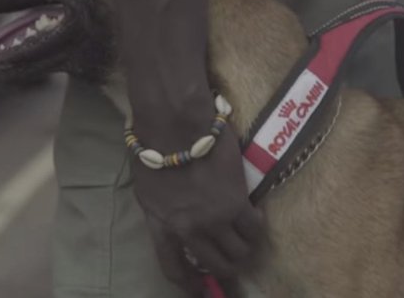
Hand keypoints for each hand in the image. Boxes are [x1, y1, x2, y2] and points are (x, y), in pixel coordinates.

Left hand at [131, 126, 264, 292]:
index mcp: (162, 226)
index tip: (202, 291)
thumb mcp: (147, 190)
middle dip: (227, 271)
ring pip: (239, 251)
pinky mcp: (237, 203)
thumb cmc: (153, 147)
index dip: (191, 285)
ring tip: (246, 239)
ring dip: (244, 248)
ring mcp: (215, 219)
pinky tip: (255, 219)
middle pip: (215, 264)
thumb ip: (162, 214)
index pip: (175, 269)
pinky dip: (256, 227)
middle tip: (235, 265)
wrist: (175, 123)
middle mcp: (189, 230)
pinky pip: (253, 228)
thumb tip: (178, 227)